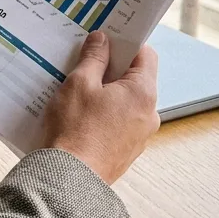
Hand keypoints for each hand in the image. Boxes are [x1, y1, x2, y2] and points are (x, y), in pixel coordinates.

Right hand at [39, 32, 159, 184]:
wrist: (70, 178)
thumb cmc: (75, 128)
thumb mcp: (80, 83)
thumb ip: (94, 58)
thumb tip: (102, 40)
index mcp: (143, 93)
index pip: (145, 55)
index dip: (126, 43)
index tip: (106, 39)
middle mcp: (149, 114)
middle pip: (135, 78)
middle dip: (112, 68)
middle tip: (85, 64)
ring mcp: (139, 135)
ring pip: (126, 101)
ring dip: (106, 92)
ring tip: (78, 91)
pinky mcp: (126, 151)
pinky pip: (119, 121)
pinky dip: (104, 113)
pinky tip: (81, 114)